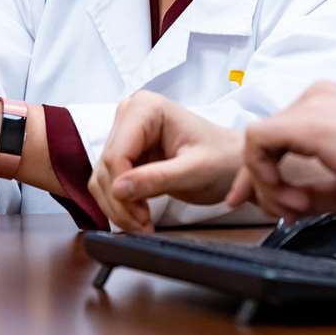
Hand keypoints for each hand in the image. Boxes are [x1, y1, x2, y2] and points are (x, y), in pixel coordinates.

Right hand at [89, 92, 242, 232]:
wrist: (233, 163)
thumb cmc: (223, 160)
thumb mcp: (195, 171)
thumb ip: (157, 178)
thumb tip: (118, 189)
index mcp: (146, 108)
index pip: (117, 154)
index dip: (123, 189)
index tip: (142, 217)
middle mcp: (129, 115)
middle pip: (106, 167)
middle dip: (121, 202)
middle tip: (144, 227)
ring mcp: (125, 134)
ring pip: (102, 179)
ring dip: (119, 208)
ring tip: (144, 225)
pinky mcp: (125, 154)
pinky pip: (109, 184)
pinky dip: (120, 205)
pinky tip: (140, 216)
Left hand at [228, 82, 335, 221]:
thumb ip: (312, 189)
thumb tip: (286, 202)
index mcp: (329, 106)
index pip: (278, 136)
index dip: (264, 173)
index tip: (272, 204)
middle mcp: (318, 96)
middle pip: (264, 139)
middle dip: (262, 182)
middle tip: (274, 211)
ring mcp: (312, 105)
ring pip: (256, 141)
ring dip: (267, 183)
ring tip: (297, 207)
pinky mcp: (308, 122)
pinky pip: (257, 142)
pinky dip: (264, 174)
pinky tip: (291, 196)